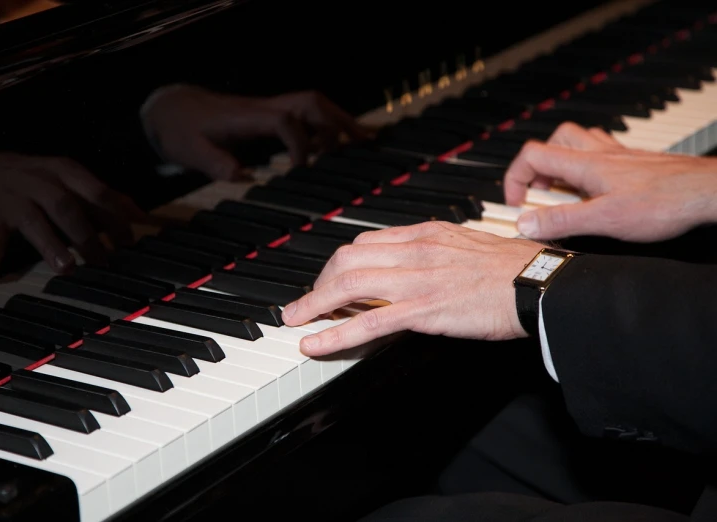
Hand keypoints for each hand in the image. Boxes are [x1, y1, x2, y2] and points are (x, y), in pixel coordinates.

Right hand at [0, 152, 145, 279]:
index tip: (128, 242)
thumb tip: (139, 214)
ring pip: (34, 221)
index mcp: (65, 172)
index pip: (97, 191)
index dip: (115, 217)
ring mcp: (13, 199)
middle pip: (68, 208)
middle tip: (103, 263)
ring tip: (66, 267)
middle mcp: (40, 182)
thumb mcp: (67, 178)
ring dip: (51, 245)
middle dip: (88, 236)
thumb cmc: (32, 179)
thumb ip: (102, 196)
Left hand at [141, 84, 367, 179]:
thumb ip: (215, 164)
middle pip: (310, 104)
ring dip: (338, 121)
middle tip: (363, 144)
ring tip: (361, 142)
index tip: (302, 168)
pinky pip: (304, 114)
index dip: (300, 144)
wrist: (170, 109)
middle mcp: (263, 109)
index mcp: (247, 117)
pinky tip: (334, 144)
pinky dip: (325, 125)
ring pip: (312, 106)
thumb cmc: (180, 129)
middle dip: (339, 123)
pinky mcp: (268, 115)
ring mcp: (268, 109)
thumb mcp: (190, 150)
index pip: (286, 122)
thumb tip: (243, 177)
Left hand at [281, 222, 543, 356]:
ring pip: (349, 286)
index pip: (366, 242)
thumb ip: (434, 249)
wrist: (539, 284)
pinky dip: (334, 332)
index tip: (330, 279)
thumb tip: (409, 259)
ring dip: (314, 304)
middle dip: (319, 282)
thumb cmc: (512, 268)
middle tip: (307, 302)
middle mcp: (414, 251)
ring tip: (295, 320)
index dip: (340, 264)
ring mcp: (416, 280)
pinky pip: (368, 322)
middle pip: (347, 260)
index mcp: (425, 234)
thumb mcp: (467, 244)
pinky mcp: (423, 309)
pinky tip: (315, 343)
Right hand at [504, 123, 716, 241]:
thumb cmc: (666, 202)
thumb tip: (526, 222)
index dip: (515, 179)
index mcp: (585, 164)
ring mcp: (619, 157)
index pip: (532, 155)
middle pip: (554, 141)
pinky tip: (596, 191)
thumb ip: (562, 220)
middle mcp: (600, 154)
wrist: (708, 193)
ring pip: (578, 143)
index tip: (518, 204)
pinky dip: (588, 168)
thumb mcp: (604, 219)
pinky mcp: (635, 165)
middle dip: (537, 167)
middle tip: (539, 194)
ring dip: (562, 163)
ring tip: (563, 192)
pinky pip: (601, 155)